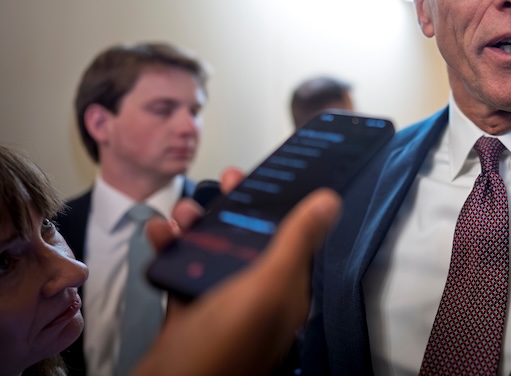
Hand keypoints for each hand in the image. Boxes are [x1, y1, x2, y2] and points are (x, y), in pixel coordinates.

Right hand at [136, 169, 340, 375]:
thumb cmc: (220, 353)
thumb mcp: (264, 289)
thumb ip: (295, 243)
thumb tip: (329, 202)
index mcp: (285, 292)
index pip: (290, 238)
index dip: (277, 205)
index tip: (261, 178)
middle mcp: (256, 299)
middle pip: (248, 241)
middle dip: (232, 209)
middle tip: (220, 184)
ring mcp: (220, 308)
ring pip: (213, 253)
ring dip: (198, 226)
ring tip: (182, 212)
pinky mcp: (188, 318)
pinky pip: (181, 274)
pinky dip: (170, 251)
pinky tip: (159, 235)